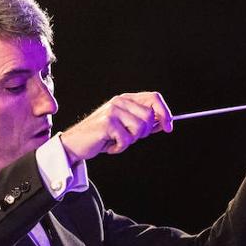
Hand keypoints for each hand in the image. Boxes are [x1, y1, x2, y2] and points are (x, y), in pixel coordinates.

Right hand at [59, 92, 173, 162]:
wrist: (76, 144)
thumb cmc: (102, 137)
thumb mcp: (126, 127)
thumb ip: (143, 123)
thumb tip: (165, 123)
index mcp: (126, 99)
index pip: (154, 97)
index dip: (164, 112)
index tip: (168, 128)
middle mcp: (119, 101)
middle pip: (149, 117)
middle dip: (143, 133)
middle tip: (128, 138)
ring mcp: (112, 111)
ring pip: (139, 129)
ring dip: (130, 141)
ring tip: (117, 141)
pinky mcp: (106, 123)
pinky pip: (126, 140)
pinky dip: (119, 148)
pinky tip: (109, 145)